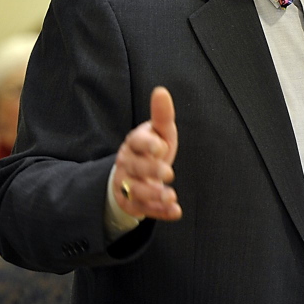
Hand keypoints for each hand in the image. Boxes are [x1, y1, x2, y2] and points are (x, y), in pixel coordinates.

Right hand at [112, 86, 181, 220]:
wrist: (133, 174)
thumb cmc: (151, 149)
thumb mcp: (158, 132)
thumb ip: (162, 115)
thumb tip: (161, 91)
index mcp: (134, 144)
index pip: (136, 142)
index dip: (147, 144)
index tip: (161, 147)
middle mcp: (127, 164)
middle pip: (135, 168)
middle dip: (151, 170)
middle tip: (169, 172)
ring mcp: (127, 185)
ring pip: (136, 191)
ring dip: (154, 194)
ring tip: (170, 195)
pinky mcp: (133, 204)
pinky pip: (144, 210)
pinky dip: (160, 212)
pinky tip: (175, 211)